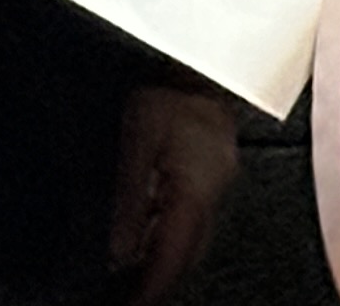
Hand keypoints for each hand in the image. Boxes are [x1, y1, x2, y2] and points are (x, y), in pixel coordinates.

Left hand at [106, 79, 246, 304]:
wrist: (202, 58)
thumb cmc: (169, 90)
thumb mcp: (137, 142)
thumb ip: (129, 201)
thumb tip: (119, 252)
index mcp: (196, 188)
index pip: (174, 256)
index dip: (153, 288)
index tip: (134, 303)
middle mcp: (215, 190)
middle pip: (190, 253)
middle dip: (162, 279)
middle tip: (135, 294)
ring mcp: (220, 180)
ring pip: (196, 237)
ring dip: (169, 258)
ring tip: (140, 274)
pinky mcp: (217, 169)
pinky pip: (197, 216)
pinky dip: (175, 234)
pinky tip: (155, 233)